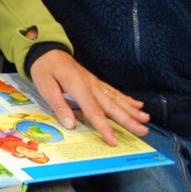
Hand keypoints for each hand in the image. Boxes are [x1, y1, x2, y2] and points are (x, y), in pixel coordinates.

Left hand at [28, 49, 147, 144]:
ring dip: (132, 110)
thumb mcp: (46, 87)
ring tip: (146, 119)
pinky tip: (138, 105)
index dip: (104, 127)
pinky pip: (114, 92)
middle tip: (143, 130)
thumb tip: (70, 125)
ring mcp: (96, 83)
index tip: (113, 140)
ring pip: (117, 99)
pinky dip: (127, 99)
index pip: (94, 111)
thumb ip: (59, 106)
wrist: (47, 51)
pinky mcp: (96, 82)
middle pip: (112, 106)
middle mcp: (91, 85)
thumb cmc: (45, 69)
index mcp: (79, 87)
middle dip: (128, 120)